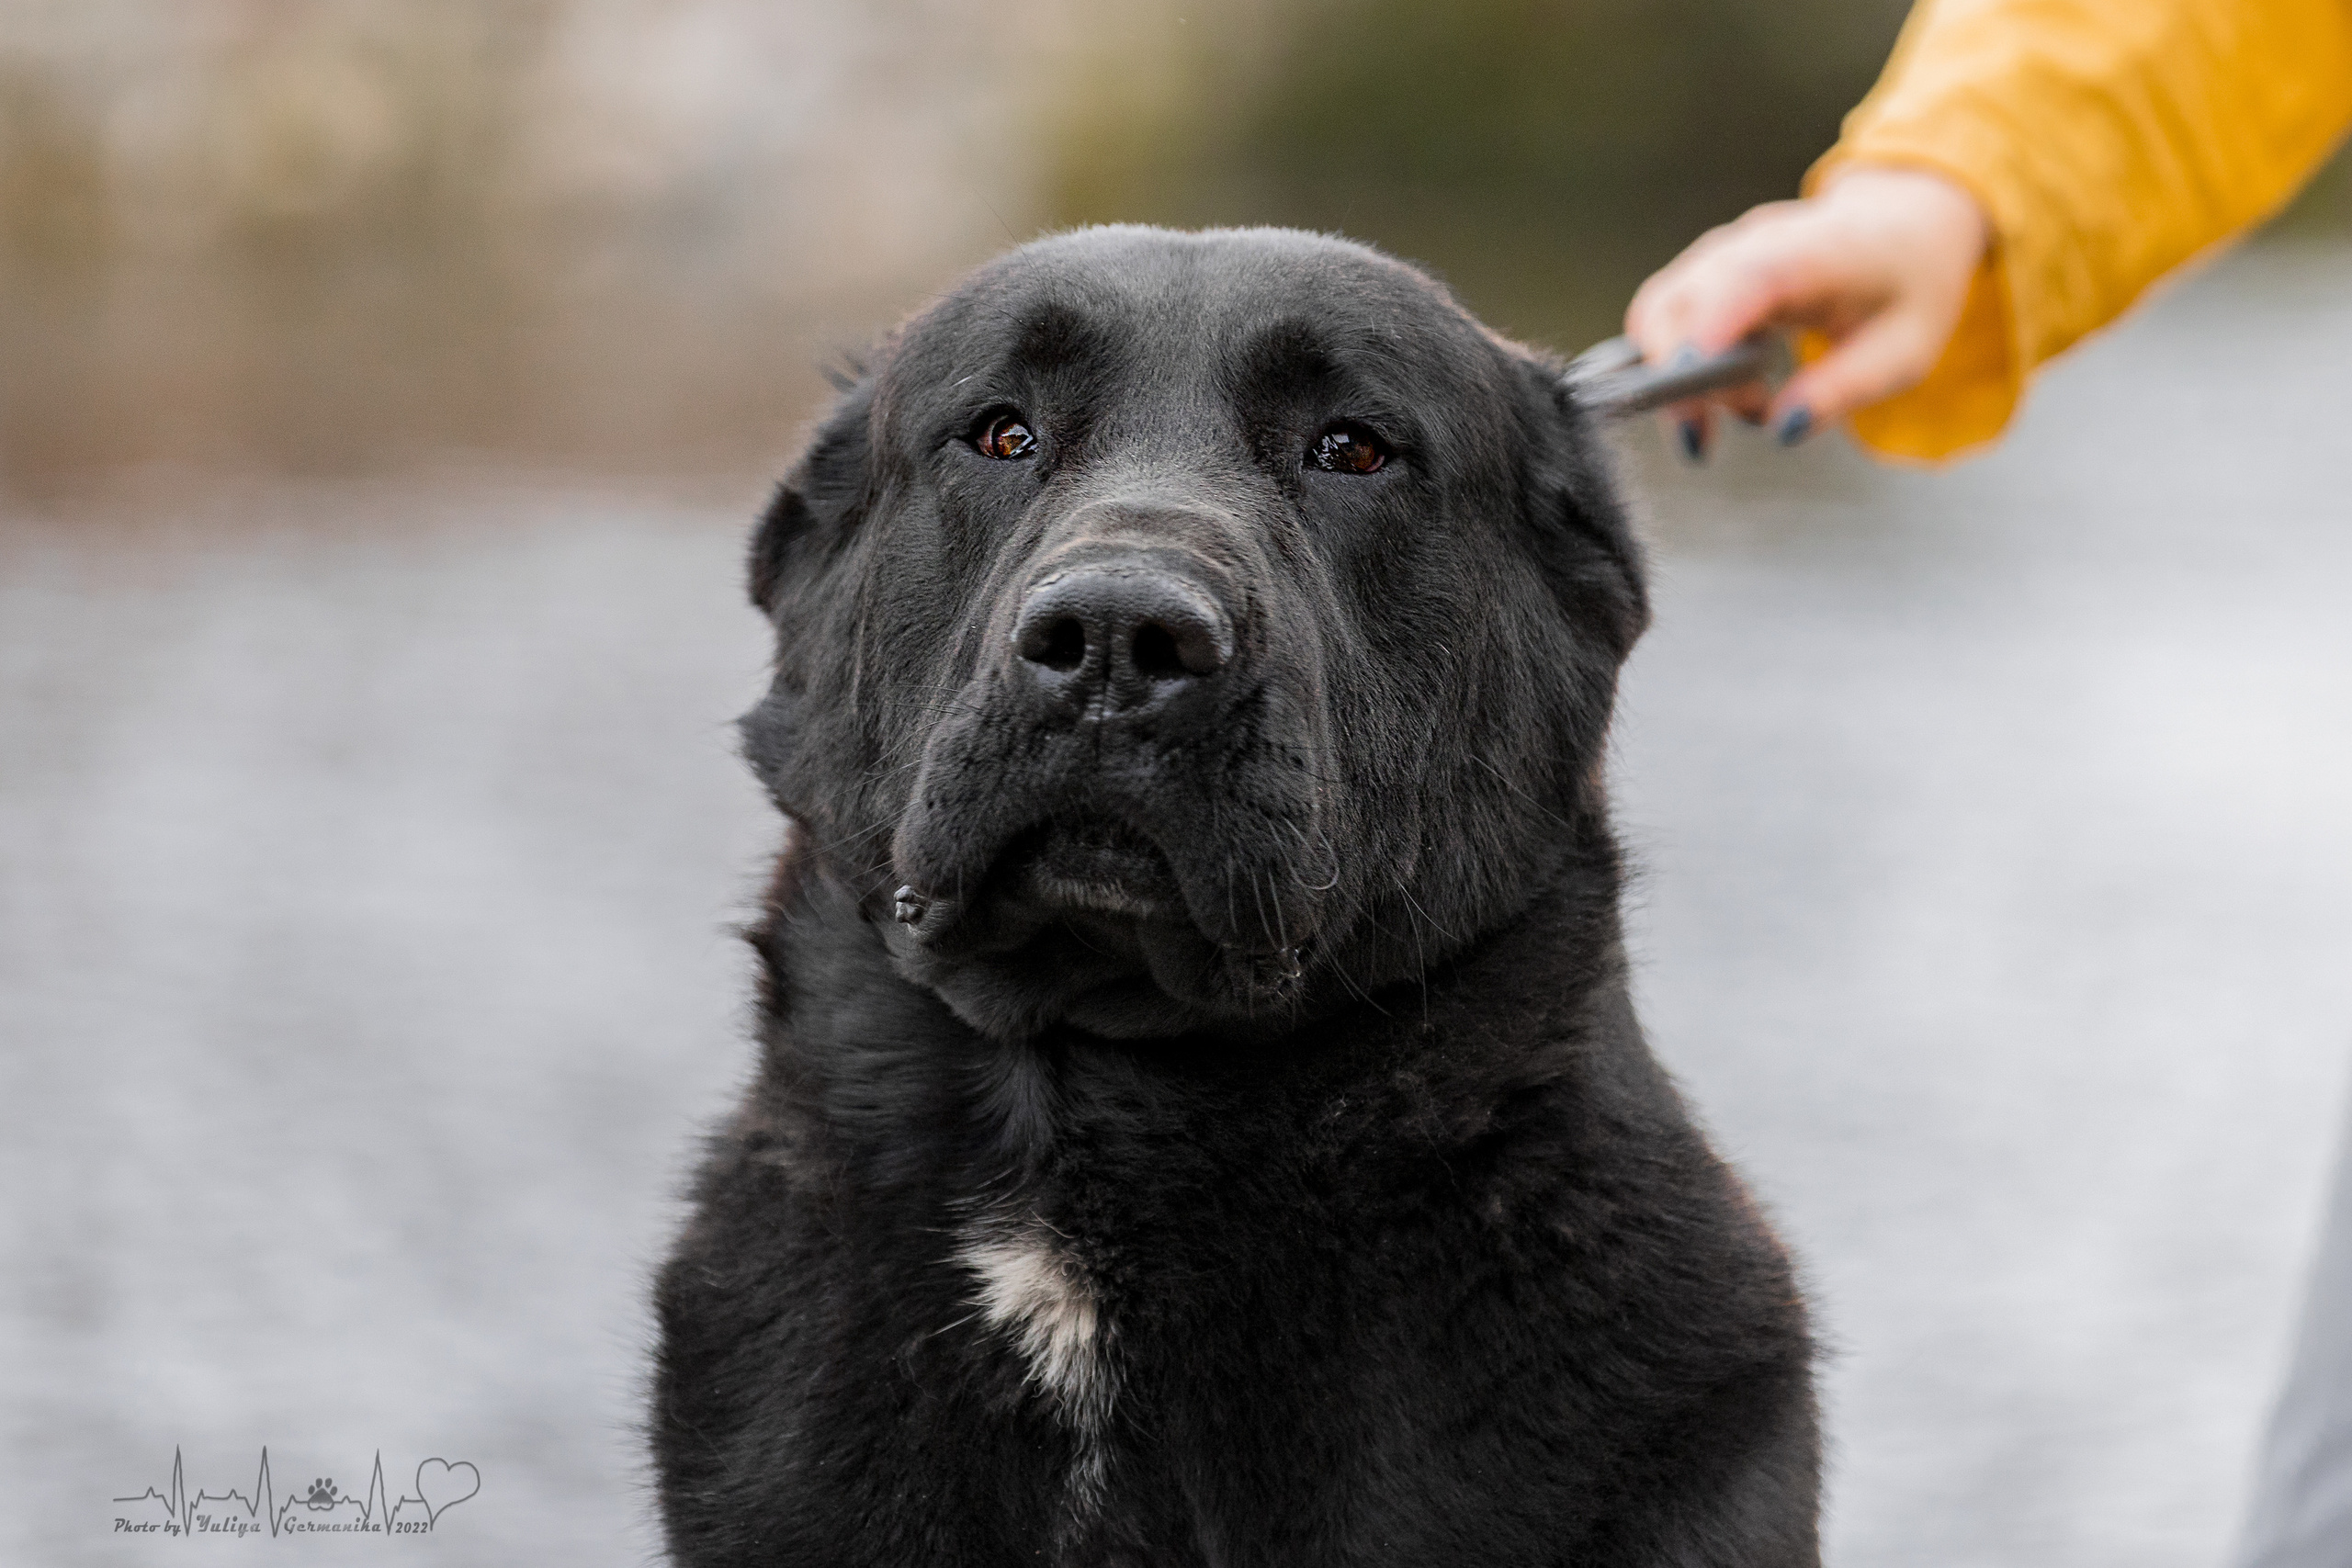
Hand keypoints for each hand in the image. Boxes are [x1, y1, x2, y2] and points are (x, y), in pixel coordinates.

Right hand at [1624, 165, 1989, 453]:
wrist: (1906, 222)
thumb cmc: (1909, 287)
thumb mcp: (1905, 350)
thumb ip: (1844, 388)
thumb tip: (1781, 428)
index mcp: (1818, 250)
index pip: (1745, 282)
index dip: (1706, 333)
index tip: (1687, 394)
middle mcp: (1755, 240)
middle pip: (1680, 301)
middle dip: (1680, 379)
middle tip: (1725, 430)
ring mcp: (1722, 251)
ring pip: (1659, 310)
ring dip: (1679, 375)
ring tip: (1751, 404)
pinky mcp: (1705, 270)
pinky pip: (1664, 315)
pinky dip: (1677, 362)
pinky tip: (1731, 386)